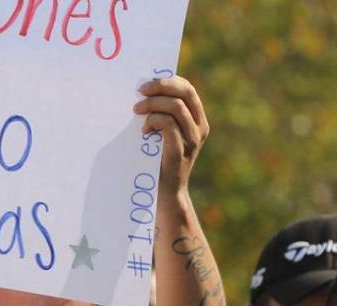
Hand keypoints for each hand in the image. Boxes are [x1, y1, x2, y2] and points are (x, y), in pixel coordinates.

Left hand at [134, 77, 209, 197]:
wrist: (166, 193)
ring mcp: (192, 140)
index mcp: (198, 120)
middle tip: (140, 91)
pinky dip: (153, 121)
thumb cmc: (159, 161)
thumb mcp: (164, 135)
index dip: (169, 81)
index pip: (188, 89)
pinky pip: (169, 125)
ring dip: (153, 104)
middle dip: (161, 86)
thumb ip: (162, 115)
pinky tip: (144, 131)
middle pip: (185, 92)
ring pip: (176, 106)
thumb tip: (143, 92)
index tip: (147, 84)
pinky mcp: (181, 150)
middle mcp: (199, 128)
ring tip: (137, 111)